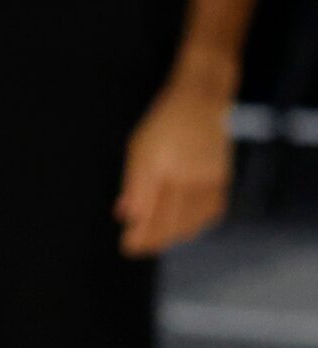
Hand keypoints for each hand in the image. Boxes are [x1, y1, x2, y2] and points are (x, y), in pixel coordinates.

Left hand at [116, 76, 232, 256]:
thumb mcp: (138, 149)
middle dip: (153, 240)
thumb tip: (126, 216)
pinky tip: (185, 226)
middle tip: (138, 247)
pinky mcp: (222, 177)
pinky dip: (197, 223)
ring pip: (192, 220)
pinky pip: (211, 211)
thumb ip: (133, 185)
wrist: (201, 101)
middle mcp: (184, 175)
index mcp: (158, 166)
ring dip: (174, 235)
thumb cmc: (164, 124)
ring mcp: (206, 177)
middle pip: (169, 221)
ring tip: (157, 239)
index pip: (147, 212)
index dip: (139, 235)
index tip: (128, 247)